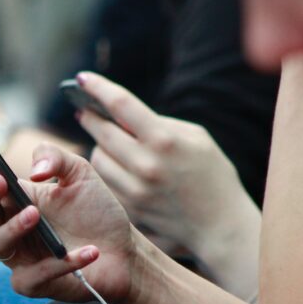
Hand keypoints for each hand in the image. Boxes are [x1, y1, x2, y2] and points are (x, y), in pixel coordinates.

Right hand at [0, 141, 136, 302]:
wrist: (125, 251)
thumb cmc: (97, 212)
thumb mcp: (81, 174)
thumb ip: (56, 157)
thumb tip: (34, 169)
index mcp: (17, 199)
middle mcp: (12, 227)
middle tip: (0, 182)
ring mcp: (21, 257)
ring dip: (13, 228)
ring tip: (35, 214)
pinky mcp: (35, 283)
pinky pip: (35, 275)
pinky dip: (61, 263)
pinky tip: (90, 251)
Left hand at [77, 72, 260, 299]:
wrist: (220, 224)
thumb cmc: (212, 174)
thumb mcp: (196, 137)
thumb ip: (159, 124)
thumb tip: (122, 115)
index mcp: (164, 140)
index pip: (120, 104)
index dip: (97, 88)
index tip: (82, 78)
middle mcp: (146, 165)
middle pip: (101, 132)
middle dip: (90, 117)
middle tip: (83, 110)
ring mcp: (135, 190)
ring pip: (97, 159)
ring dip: (98, 146)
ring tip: (105, 140)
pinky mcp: (129, 209)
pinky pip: (105, 182)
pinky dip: (107, 170)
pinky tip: (115, 164)